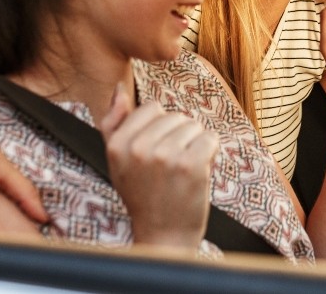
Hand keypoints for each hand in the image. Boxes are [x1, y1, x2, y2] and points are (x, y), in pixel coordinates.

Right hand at [99, 90, 218, 250]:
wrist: (163, 236)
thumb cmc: (143, 195)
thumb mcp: (118, 161)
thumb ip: (114, 123)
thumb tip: (119, 88)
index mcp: (117, 144)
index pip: (153, 108)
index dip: (161, 129)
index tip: (156, 155)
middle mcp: (138, 148)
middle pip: (176, 115)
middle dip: (180, 137)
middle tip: (171, 169)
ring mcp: (165, 156)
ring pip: (195, 126)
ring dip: (196, 146)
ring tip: (183, 172)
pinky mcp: (191, 165)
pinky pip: (210, 139)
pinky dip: (211, 154)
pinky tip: (200, 173)